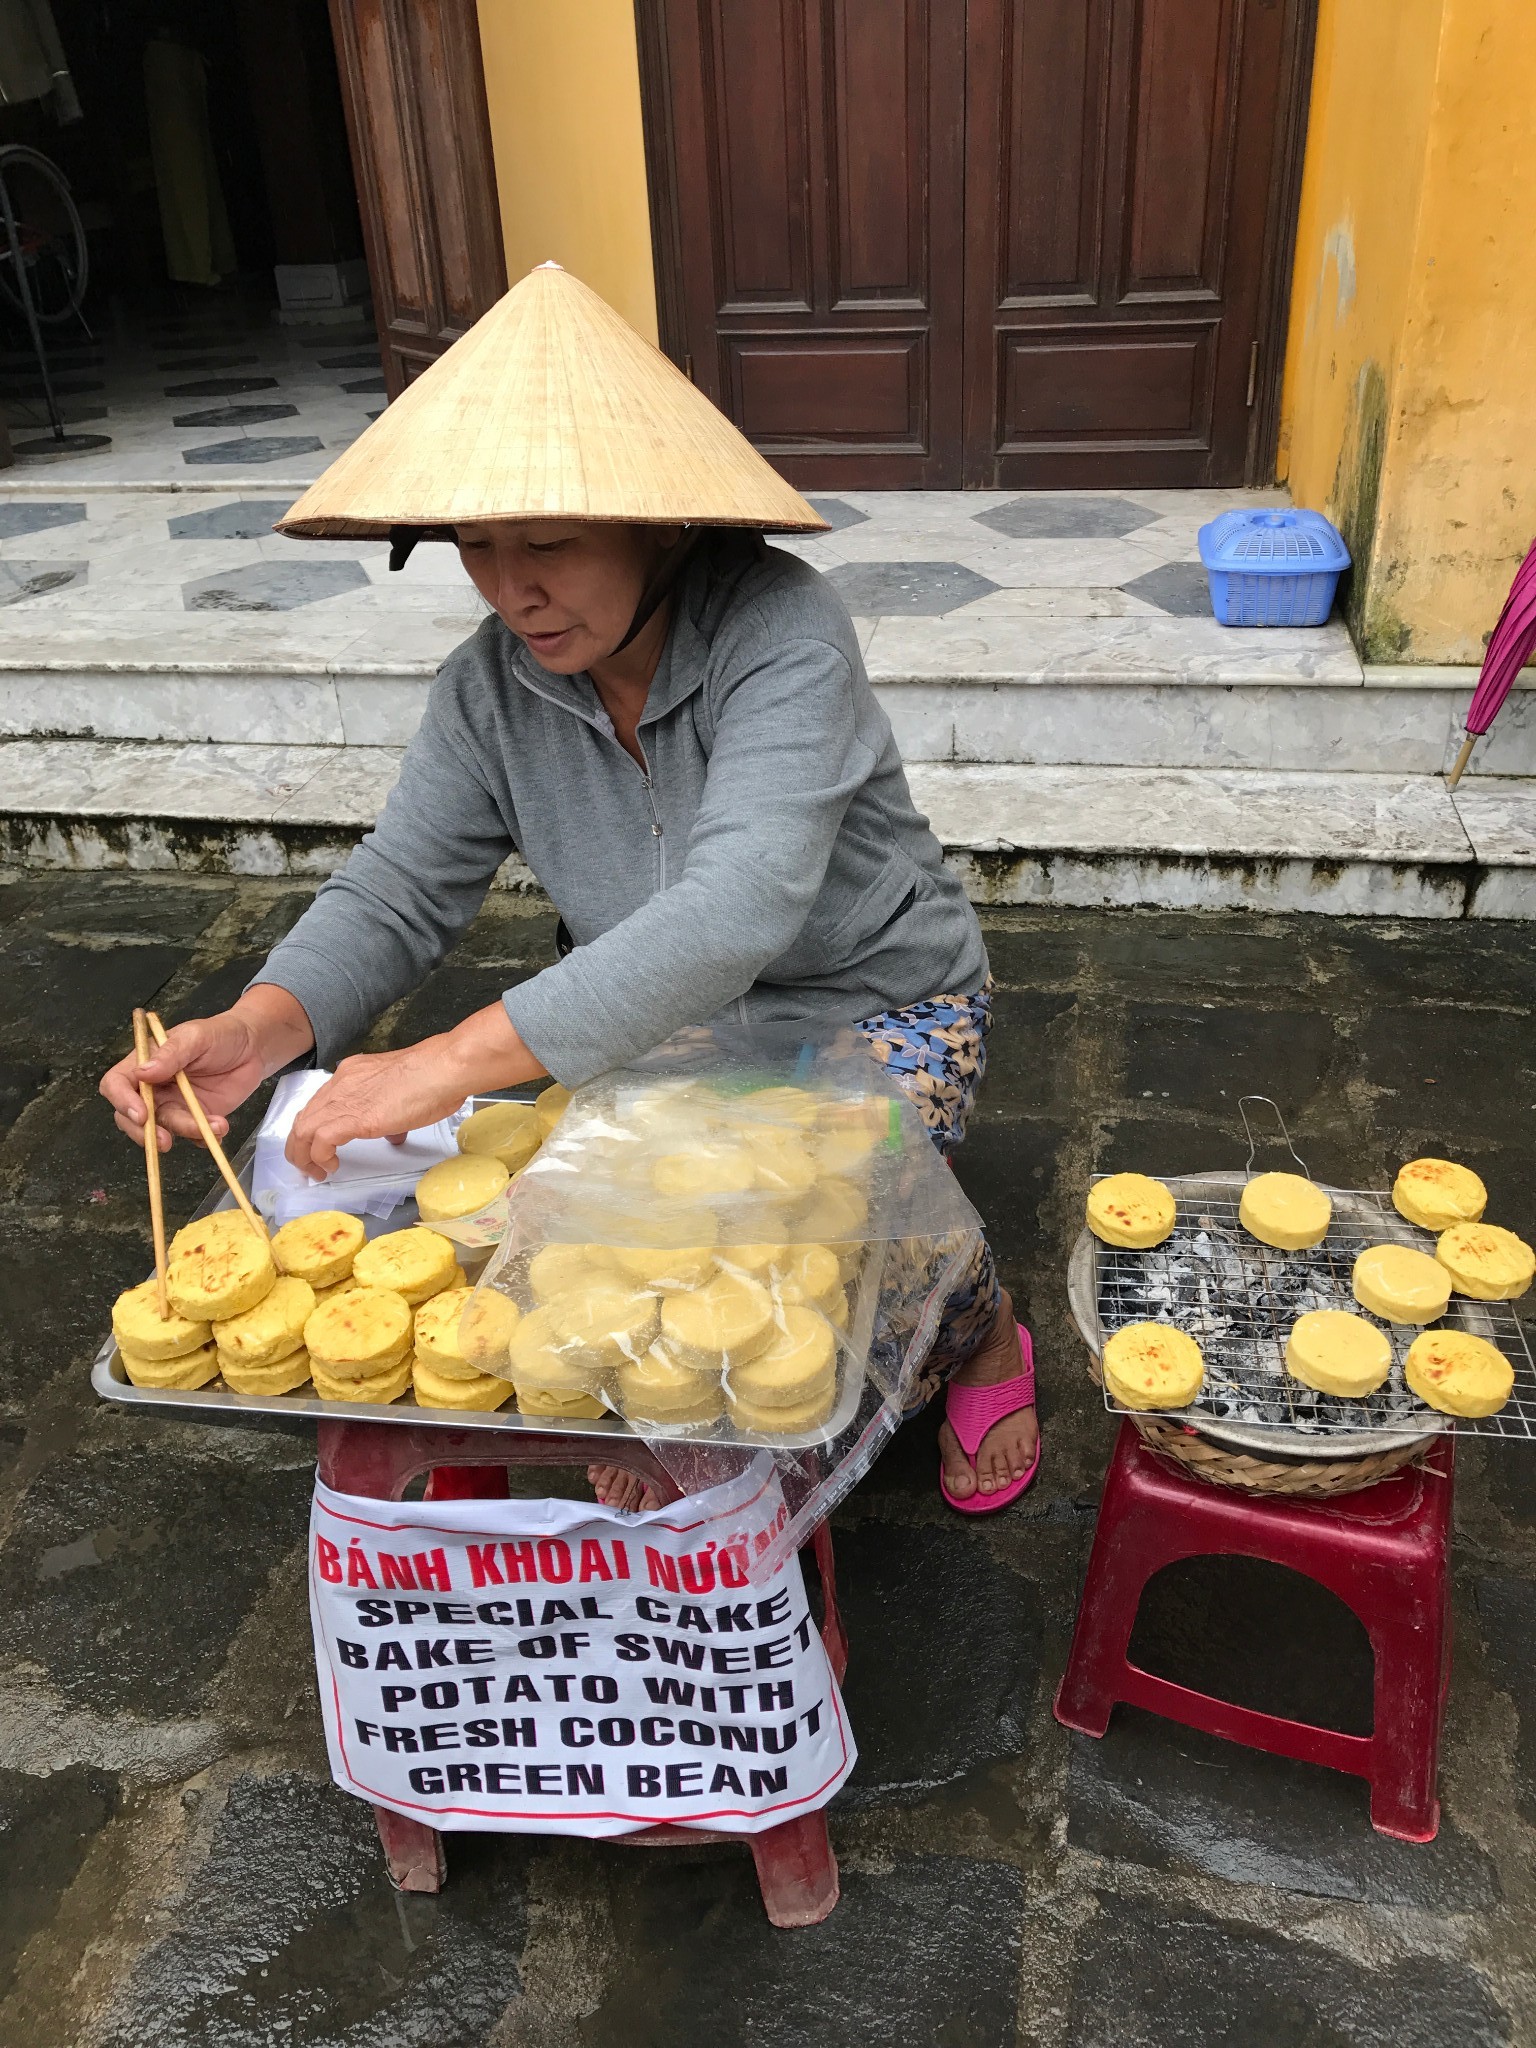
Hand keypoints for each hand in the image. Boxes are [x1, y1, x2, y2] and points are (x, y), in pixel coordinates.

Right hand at [100, 992, 307, 1152]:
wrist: (254, 1048)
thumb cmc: (221, 1034)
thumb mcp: (196, 1037)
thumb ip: (171, 1054)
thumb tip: (143, 1073)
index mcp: (144, 1062)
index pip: (116, 1084)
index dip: (122, 1101)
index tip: (141, 1114)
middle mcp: (153, 1087)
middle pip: (129, 1116)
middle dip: (143, 1132)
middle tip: (165, 1141)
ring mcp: (173, 1104)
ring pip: (164, 1128)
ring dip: (186, 1131)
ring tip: (216, 1124)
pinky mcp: (194, 1118)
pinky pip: (190, 1137)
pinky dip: (202, 1138)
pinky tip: (219, 1127)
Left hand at [286, 1003, 544, 1179]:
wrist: (442, 1069)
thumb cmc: (434, 1076)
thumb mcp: (402, 1093)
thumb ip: (390, 1111)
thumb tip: (393, 1133)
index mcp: (352, 1073)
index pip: (320, 1103)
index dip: (314, 1128)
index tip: (319, 1146)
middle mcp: (341, 1083)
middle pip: (304, 1117)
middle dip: (300, 1146)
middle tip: (309, 1166)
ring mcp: (345, 1098)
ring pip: (303, 1130)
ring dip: (304, 1156)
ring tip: (315, 1172)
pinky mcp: (353, 1117)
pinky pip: (320, 1141)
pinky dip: (319, 1157)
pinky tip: (331, 1167)